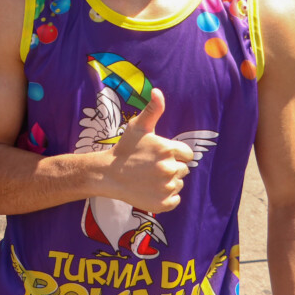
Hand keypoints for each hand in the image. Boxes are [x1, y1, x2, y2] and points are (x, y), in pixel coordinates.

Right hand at [102, 90, 193, 212]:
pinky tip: (149, 189)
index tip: (157, 155)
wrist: (107, 175)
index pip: (187, 154)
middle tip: (149, 166)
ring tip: (148, 178)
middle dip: (170, 167)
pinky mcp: (163, 203)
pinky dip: (165, 197)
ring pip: (178, 184)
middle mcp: (170, 168)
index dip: (174, 153)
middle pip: (183, 169)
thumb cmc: (124, 149)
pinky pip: (175, 199)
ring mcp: (167, 187)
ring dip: (167, 181)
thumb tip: (157, 91)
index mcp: (168, 149)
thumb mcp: (138, 127)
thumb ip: (152, 109)